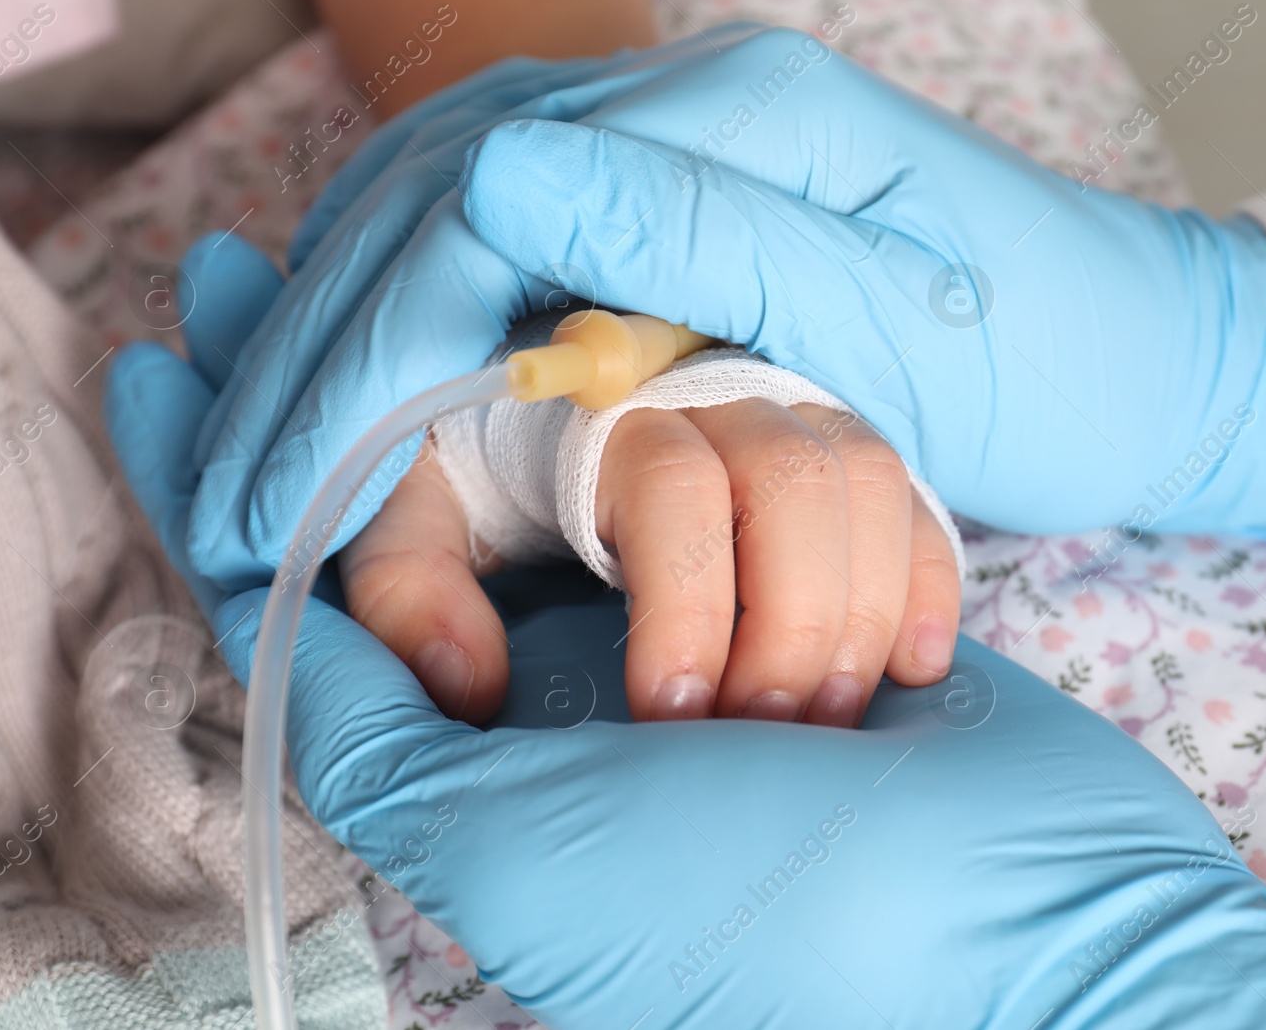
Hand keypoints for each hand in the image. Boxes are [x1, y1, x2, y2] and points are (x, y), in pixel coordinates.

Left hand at [105, 297, 1265, 1029]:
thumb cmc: (771, 918)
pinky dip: (871, 560)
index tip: (215, 331)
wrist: (1050, 935)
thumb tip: (270, 611)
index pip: (363, 572)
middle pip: (549, 486)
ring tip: (828, 730)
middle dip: (629, 535)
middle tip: (687, 645)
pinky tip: (908, 663)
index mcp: (522, 735)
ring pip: (719, 473)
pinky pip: (839, 487)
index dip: (277, 457)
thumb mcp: (520, 849)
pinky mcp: (863, 584)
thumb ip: (370, 734)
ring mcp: (753, 615)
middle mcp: (624, 666)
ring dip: (786, 594)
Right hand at [184, 25, 1265, 601]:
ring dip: (330, 350)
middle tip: (232, 505)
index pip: (477, 210)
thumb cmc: (1042, 358)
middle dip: (314, 364)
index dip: (363, 357)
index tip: (284, 492)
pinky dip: (400, 334)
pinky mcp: (661, 201)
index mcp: (733, 112)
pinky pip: (484, 248)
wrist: (1133, 355)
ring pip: (429, 219)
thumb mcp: (888, 318)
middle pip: (426, 202)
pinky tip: (346, 411)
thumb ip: (696, 243)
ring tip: (253, 471)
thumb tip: (497, 182)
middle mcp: (674, 98)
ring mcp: (660, 139)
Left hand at [340, 399, 959, 725]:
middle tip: (763, 733)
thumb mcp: (413, 521)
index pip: (676, 488)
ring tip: (834, 718)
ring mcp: (799, 415)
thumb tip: (467, 680)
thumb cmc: (484, 475)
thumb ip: (411, 590)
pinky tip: (917, 668)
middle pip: (795, 484)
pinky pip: (917, 500)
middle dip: (790, 623)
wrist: (555, 401)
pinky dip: (931, 582)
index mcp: (609, 412)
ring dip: (865, 609)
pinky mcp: (851, 454)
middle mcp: (720, 396)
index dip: (686, 604)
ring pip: (870, 485)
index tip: (671, 713)